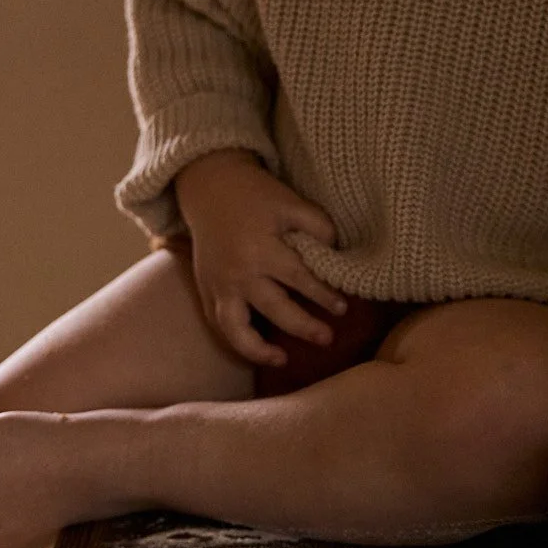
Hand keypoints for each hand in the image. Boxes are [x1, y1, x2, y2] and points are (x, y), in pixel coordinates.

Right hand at [174, 151, 347, 366]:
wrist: (209, 188)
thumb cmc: (256, 195)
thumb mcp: (291, 202)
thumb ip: (318, 227)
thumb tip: (339, 254)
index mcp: (261, 250)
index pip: (299, 280)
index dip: (323, 296)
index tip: (342, 308)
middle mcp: (238, 274)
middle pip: (274, 309)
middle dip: (303, 327)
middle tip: (328, 339)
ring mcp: (218, 285)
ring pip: (234, 329)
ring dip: (258, 350)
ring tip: (282, 359)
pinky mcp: (205, 290)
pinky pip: (218, 325)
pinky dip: (235, 342)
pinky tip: (256, 351)